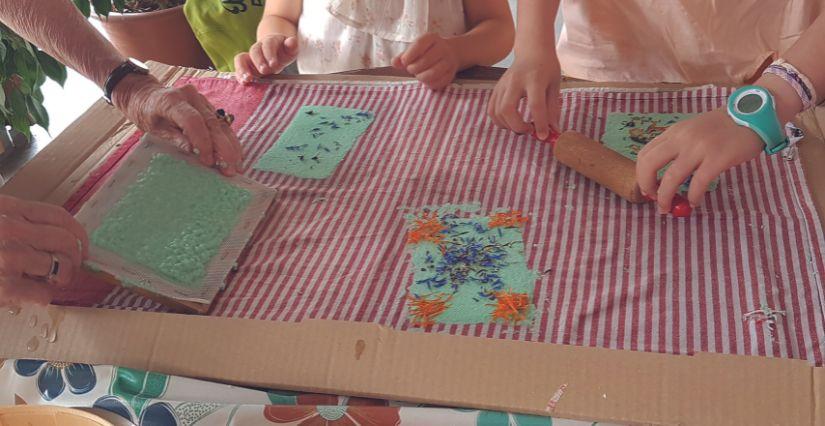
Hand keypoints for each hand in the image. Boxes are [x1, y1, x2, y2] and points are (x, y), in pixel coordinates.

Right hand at [0, 195, 88, 305]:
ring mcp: (8, 258)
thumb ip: (17, 220)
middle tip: (71, 268)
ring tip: (50, 282)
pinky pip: (43, 293)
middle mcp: (10, 230)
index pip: (60, 217)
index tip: (81, 245)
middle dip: (75, 258)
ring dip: (60, 278)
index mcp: (8, 209)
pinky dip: (43, 296)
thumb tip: (56, 236)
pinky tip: (31, 294)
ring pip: (59, 268)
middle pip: (66, 242)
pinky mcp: (4, 287)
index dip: (78, 233)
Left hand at [112, 73, 243, 175]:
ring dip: (231, 146)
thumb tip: (193, 151)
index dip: (203, 141)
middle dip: (223, 148)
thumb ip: (174, 138)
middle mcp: (191, 97)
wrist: (145, 94)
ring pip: (221, 124)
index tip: (208, 162)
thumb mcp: (153, 128)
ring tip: (237, 165)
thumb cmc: (145, 112)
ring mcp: (202, 100)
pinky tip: (236, 154)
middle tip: (230, 169)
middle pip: (212, 123)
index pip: (193, 121)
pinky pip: (222, 124)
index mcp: (172, 101)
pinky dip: (229, 140)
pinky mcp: (208, 105)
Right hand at [234, 35, 298, 83]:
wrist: (276, 51)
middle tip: (264, 71)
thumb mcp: (291, 49)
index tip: (273, 64)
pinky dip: (239, 75)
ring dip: (243, 68)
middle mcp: (258, 47)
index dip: (270, 53)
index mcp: (270, 41)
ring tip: (248, 79)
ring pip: (241, 58)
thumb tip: (291, 41)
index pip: (268, 44)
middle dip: (258, 61)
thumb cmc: (284, 51)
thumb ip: (292, 46)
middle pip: (254, 51)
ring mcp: (250, 56)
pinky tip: (243, 82)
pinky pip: (239, 67)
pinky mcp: (245, 65)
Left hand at [392, 33, 459, 90]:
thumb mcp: (415, 49)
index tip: (404, 62)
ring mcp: (449, 61)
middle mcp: (442, 48)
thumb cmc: (427, 51)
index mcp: (432, 38)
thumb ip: (403, 56)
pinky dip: (430, 84)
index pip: (420, 44)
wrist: (451, 52)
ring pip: (433, 73)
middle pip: (426, 60)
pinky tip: (427, 80)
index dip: (409, 55)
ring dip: (422, 77)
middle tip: (411, 69)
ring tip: (418, 75)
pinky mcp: (451, 74)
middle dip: (414, 68)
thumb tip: (395, 62)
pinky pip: (439, 82)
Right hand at [488, 53, 560, 139]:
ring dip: (508, 125)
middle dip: (517, 126)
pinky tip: (510, 121)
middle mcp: (515, 81)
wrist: (532, 50)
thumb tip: (554, 131)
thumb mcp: (555, 85)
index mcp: (534, 79)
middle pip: (508, 109)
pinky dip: (499, 121)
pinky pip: (491, 109)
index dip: (540, 123)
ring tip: (521, 126)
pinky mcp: (496, 88)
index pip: (535, 104)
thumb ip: (553, 109)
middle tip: (529, 130)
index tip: (543, 136)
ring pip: (497, 112)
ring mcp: (503, 84)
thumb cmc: (546, 67)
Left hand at [636, 109, 763, 212]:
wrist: (754, 114)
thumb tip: (665, 175)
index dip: (641, 174)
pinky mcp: (717, 158)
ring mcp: (699, 148)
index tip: (648, 188)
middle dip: (646, 186)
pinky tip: (695, 202)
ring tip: (670, 208)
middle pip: (649, 165)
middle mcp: (682, 138)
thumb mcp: (693, 131)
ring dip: (666, 198)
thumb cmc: (724, 126)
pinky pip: (698, 184)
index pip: (644, 154)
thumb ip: (678, 147)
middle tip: (654, 199)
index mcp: (674, 132)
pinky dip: (693, 197)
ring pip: (670, 178)